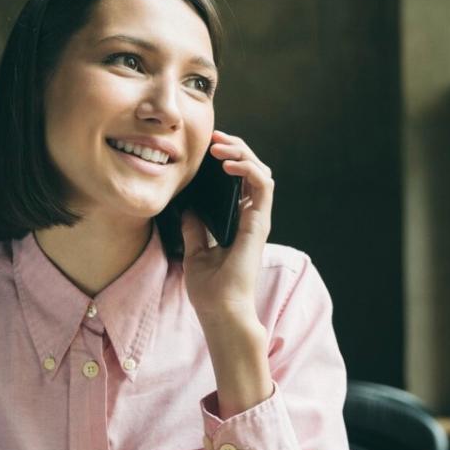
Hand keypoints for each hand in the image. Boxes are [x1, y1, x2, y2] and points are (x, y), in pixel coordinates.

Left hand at [181, 129, 273, 327]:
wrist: (220, 312)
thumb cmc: (210, 290)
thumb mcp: (194, 251)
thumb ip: (194, 228)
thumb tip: (187, 208)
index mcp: (238, 222)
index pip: (239, 181)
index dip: (228, 159)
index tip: (207, 148)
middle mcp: (251, 218)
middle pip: (252, 171)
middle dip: (235, 148)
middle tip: (214, 138)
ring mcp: (257, 220)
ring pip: (261, 172)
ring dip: (242, 153)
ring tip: (220, 147)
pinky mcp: (259, 224)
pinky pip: (263, 186)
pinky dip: (249, 169)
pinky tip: (229, 164)